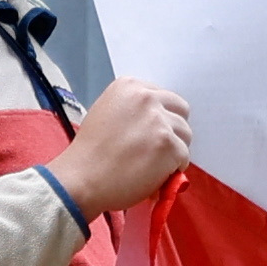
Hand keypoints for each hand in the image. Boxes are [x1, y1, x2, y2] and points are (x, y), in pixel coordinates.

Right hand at [50, 77, 195, 217]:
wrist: (80, 179)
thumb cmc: (88, 155)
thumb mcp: (105, 113)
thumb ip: (132, 110)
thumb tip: (157, 123)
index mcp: (129, 86)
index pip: (163, 97)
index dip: (159, 118)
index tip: (149, 133)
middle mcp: (146, 98)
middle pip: (181, 111)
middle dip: (172, 130)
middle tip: (155, 149)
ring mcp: (159, 121)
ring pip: (185, 135)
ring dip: (173, 151)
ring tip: (150, 164)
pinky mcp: (169, 145)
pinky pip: (184, 157)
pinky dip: (172, 170)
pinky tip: (151, 174)